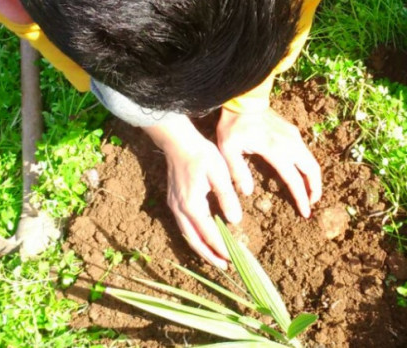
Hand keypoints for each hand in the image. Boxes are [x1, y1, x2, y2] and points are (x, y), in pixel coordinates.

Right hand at [143, 116, 241, 267]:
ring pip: (187, 234)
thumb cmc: (201, 154)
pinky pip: (183, 225)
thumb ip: (226, 197)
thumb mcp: (219, 173)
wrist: (178, 141)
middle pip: (194, 240)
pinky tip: (204, 237)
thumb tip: (234, 221)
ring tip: (216, 257)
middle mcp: (180, 208)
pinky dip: (195, 236)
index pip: (209, 233)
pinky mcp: (173, 200)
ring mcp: (174, 205)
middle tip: (225, 267)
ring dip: (201, 248)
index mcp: (192, 204)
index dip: (222, 247)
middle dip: (210, 255)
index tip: (236, 258)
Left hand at [217, 107, 321, 217]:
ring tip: (309, 192)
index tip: (305, 212)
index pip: (294, 180)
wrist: (243, 100)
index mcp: (275, 150)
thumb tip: (247, 192)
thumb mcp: (228, 149)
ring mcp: (293, 136)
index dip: (301, 198)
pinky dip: (308, 166)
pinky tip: (300, 173)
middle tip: (311, 204)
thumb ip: (237, 171)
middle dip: (315, 189)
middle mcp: (290, 143)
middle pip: (312, 170)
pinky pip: (306, 152)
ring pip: (312, 161)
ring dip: (313, 178)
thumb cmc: (234, 124)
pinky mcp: (292, 131)